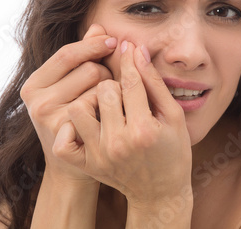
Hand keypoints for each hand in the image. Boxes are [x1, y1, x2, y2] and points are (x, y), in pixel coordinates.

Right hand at [20, 24, 116, 183]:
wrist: (73, 164)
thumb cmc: (75, 118)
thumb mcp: (71, 86)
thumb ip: (83, 56)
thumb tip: (98, 26)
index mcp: (33, 84)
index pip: (68, 54)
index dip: (93, 45)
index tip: (112, 40)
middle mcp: (36, 101)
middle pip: (90, 69)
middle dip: (105, 75)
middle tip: (103, 89)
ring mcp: (50, 120)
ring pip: (101, 87)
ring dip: (111, 92)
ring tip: (104, 106)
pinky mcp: (68, 134)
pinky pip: (104, 108)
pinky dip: (112, 110)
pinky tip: (106, 120)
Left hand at [53, 41, 192, 205]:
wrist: (160, 193)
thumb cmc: (173, 151)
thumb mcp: (174, 116)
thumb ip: (154, 83)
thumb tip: (136, 51)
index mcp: (144, 129)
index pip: (130, 81)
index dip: (129, 59)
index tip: (126, 46)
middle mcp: (118, 142)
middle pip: (104, 89)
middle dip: (114, 82)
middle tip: (123, 89)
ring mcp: (100, 155)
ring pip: (80, 107)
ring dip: (92, 100)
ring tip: (105, 106)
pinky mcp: (88, 164)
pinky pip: (66, 138)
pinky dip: (73, 127)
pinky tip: (89, 123)